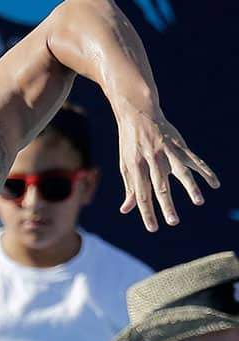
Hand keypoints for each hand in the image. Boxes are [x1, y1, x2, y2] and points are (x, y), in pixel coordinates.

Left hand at [116, 106, 218, 230]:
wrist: (137, 113)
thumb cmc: (130, 144)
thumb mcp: (126, 165)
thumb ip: (130, 188)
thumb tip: (126, 210)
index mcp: (136, 167)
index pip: (142, 195)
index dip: (147, 212)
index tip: (153, 228)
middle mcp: (152, 160)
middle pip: (160, 186)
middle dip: (167, 205)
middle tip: (174, 222)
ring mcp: (167, 151)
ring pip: (180, 171)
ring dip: (190, 187)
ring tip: (199, 202)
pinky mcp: (178, 144)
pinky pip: (194, 159)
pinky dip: (205, 171)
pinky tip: (214, 183)